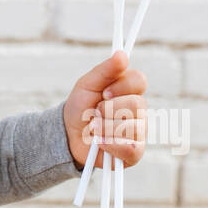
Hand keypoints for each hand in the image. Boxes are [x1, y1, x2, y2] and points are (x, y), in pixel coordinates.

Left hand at [62, 50, 146, 169]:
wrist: (68, 135)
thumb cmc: (80, 107)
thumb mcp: (87, 84)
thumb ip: (105, 70)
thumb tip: (122, 54)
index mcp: (130, 90)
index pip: (140, 80)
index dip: (121, 86)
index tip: (104, 92)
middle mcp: (139, 110)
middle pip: (137, 104)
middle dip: (108, 109)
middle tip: (95, 113)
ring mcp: (139, 132)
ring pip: (131, 127)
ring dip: (105, 127)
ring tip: (94, 129)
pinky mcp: (135, 153)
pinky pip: (131, 148)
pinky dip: (110, 144)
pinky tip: (100, 142)